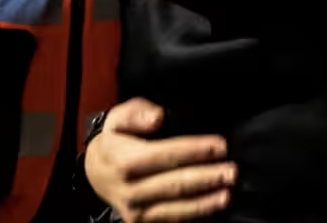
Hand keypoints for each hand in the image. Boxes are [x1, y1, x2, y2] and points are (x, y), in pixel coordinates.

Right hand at [84, 98, 235, 222]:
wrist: (95, 172)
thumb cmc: (116, 141)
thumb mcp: (118, 119)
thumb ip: (137, 113)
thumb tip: (157, 117)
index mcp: (124, 161)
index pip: (165, 155)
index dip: (195, 150)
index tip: (220, 145)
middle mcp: (129, 189)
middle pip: (174, 184)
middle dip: (206, 178)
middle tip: (231, 172)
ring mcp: (135, 209)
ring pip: (175, 209)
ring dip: (203, 203)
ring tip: (226, 195)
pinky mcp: (140, 222)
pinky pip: (171, 222)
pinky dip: (193, 219)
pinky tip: (213, 214)